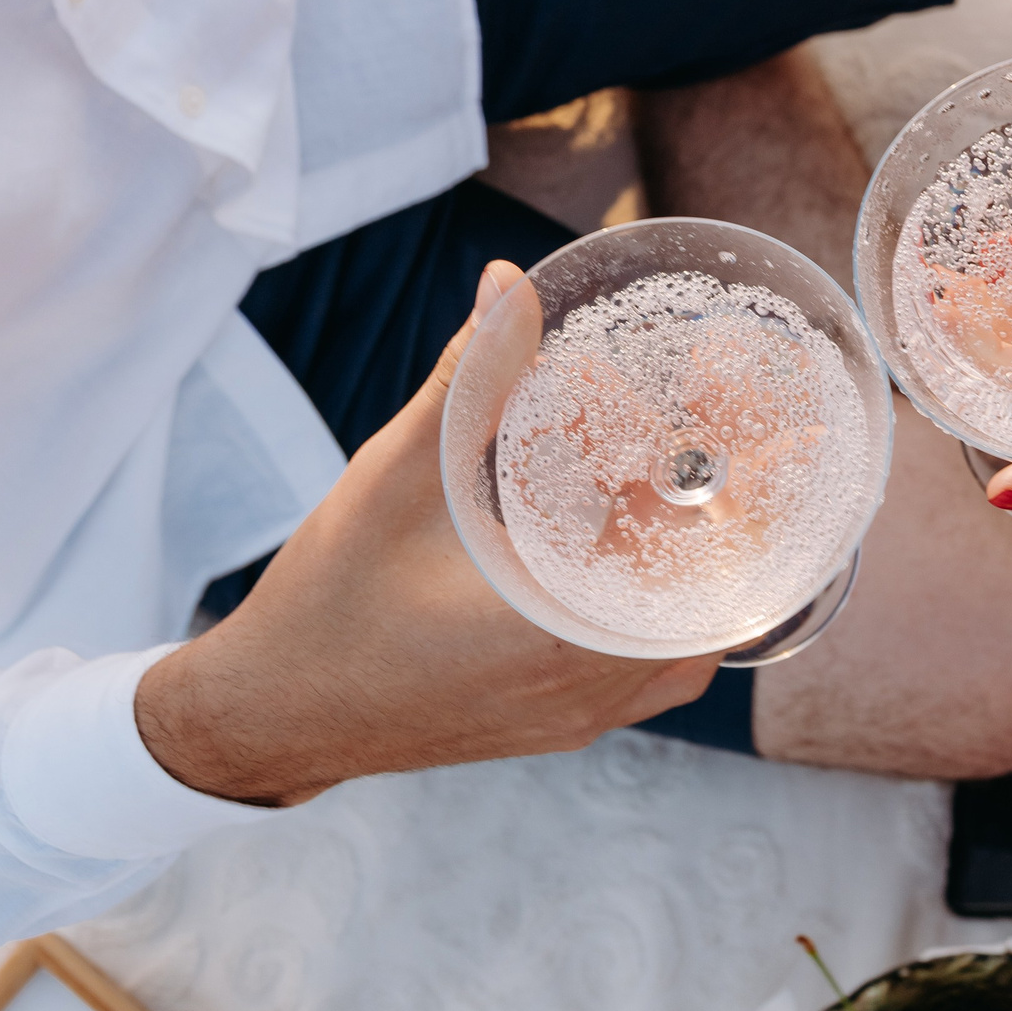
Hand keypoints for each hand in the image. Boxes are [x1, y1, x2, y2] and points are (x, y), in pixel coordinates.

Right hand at [136, 262, 719, 805]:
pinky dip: (660, 619)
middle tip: (715, 449)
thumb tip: (511, 282)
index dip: (728, 486)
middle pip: (714, 603)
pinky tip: (629, 563)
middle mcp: (587, 687)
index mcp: (560, 632)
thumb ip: (468, 377)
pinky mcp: (559, 728)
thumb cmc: (329, 602)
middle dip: (721, 522)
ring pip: (690, 648)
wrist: (272, 714)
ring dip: (695, 575)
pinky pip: (649, 676)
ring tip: (673, 499)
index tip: (739, 428)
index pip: (696, 556)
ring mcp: (578, 718)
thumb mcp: (397, 475)